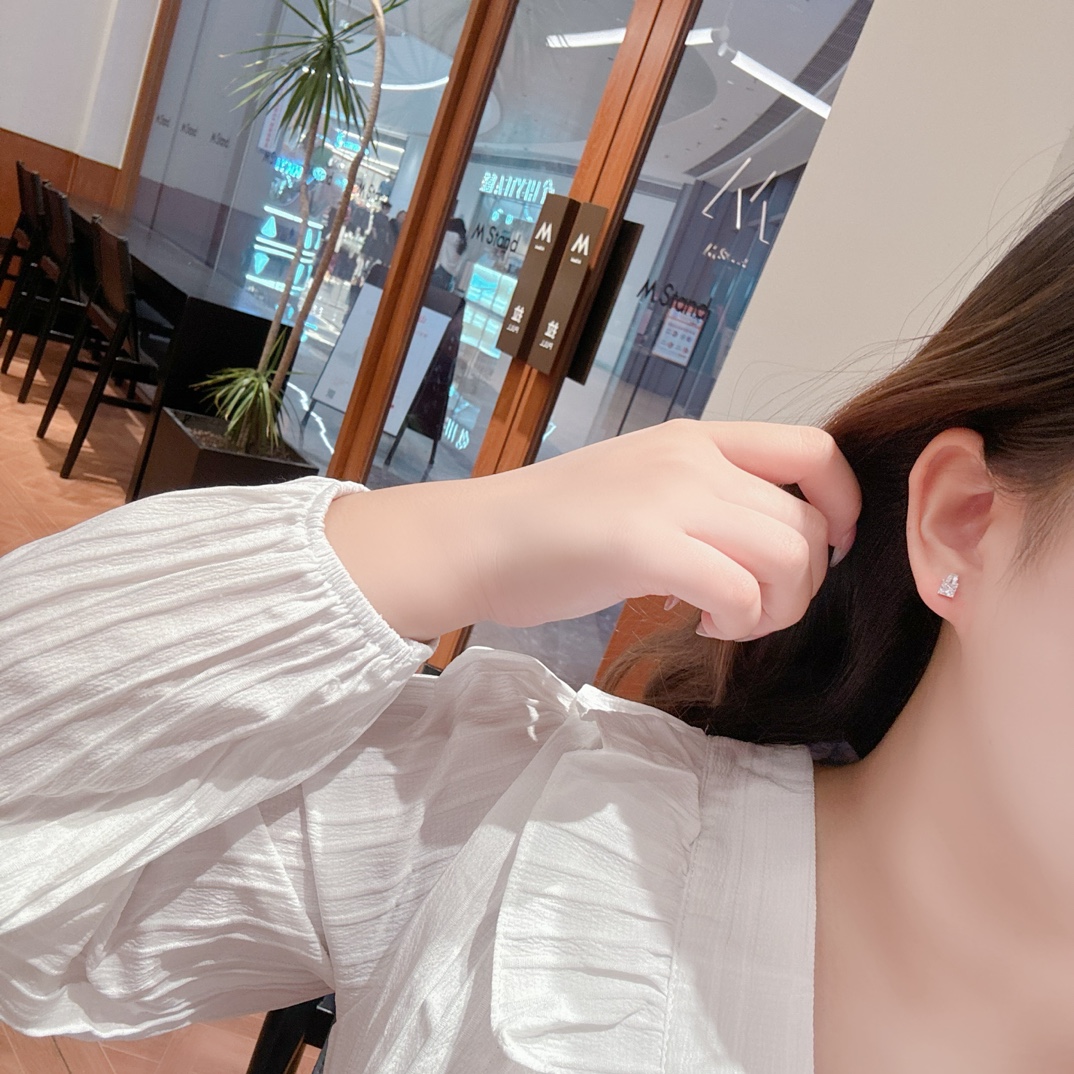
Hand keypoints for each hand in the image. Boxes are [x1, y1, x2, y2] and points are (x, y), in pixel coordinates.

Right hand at [326, 420, 859, 642]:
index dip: (842, 505)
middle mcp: (692, 458)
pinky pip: (739, 591)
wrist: (476, 540)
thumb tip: (762, 545)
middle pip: (808, 522)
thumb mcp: (640, 487)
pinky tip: (703, 625)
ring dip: (776, 607)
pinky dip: (738, 622)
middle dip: (804, 584)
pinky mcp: (641, 543)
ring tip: (730, 621)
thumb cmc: (551, 526)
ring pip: (788, 556)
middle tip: (756, 612)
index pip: (814, 449)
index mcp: (695, 440)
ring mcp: (667, 496)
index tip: (825, 550)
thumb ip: (703, 498)